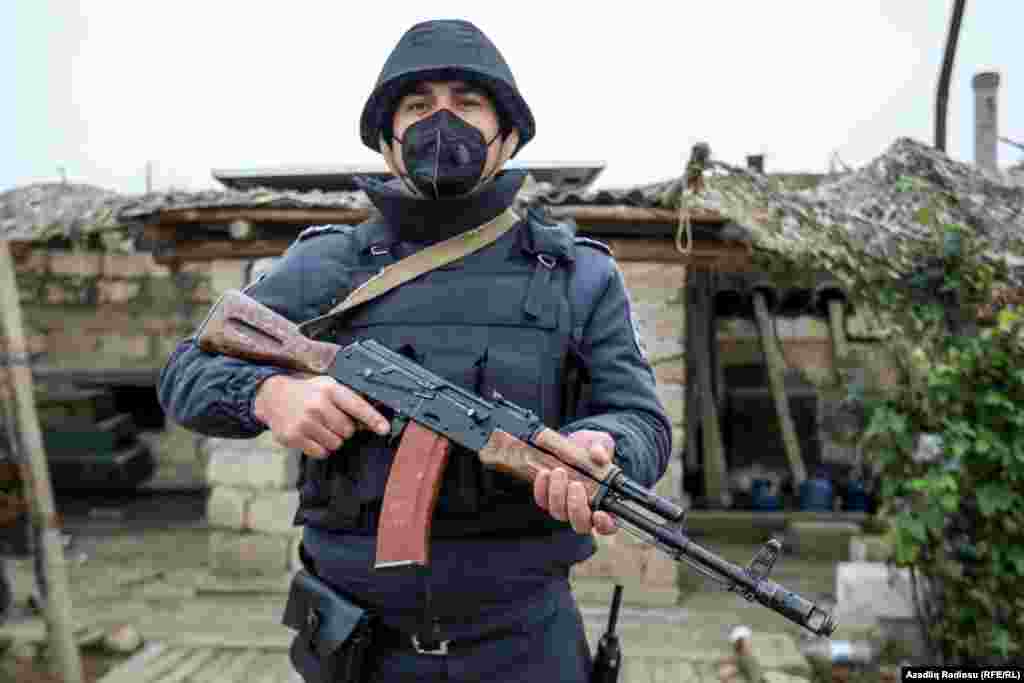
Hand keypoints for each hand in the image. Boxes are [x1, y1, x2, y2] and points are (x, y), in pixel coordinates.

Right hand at [253, 374, 390, 457]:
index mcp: (329, 389)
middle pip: (348, 431)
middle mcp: (317, 405)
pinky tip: (312, 435)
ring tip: (320, 427)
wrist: (273, 396)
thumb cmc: (308, 393)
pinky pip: (321, 453)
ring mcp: (304, 422)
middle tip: (331, 421)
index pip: (357, 406)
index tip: (384, 429)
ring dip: (332, 439)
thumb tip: (373, 423)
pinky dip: (320, 448)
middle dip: (344, 429)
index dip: (373, 419)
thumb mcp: (328, 387)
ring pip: (336, 444)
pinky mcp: (293, 437)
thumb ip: (350, 401)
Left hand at [533, 430, 617, 535]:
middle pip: (580, 524)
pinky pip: (542, 502)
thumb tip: (598, 455)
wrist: (574, 446)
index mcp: (606, 504)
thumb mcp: (601, 445)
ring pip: (559, 513)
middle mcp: (585, 512)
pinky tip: (544, 473)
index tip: (600, 514)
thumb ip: (602, 450)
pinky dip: (542, 489)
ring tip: (559, 471)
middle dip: (576, 506)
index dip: (605, 525)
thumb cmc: (593, 451)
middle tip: (576, 484)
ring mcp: (565, 508)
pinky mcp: (548, 500)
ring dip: (557, 494)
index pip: (608, 526)